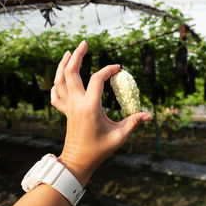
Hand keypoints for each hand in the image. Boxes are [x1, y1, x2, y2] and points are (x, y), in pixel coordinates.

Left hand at [51, 41, 150, 185]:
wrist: (77, 161)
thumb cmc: (98, 150)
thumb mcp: (119, 136)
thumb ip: (133, 122)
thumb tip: (149, 115)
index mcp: (90, 106)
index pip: (98, 79)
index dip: (108, 70)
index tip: (118, 68)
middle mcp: (76, 103)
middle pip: (71, 72)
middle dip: (77, 55)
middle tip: (84, 43)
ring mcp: (68, 107)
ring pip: (59, 80)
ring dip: (63, 65)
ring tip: (68, 53)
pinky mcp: (65, 112)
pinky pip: (56, 95)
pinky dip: (56, 84)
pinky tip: (60, 78)